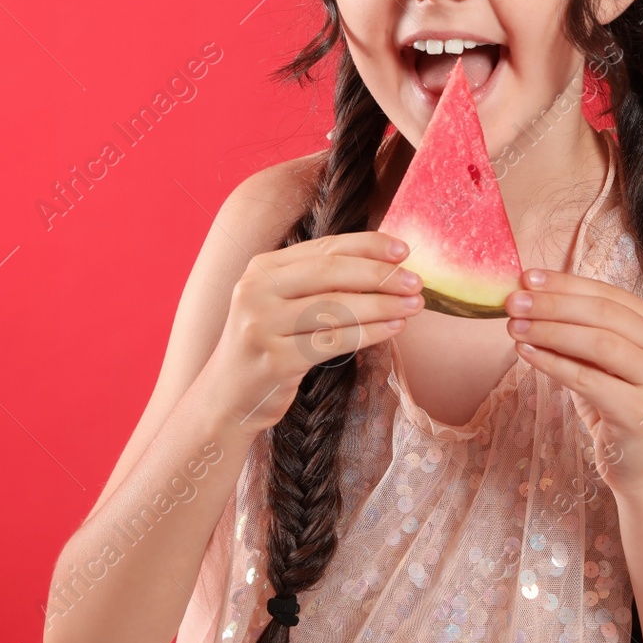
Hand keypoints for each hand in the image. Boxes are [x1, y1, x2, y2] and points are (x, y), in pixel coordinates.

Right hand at [203, 231, 426, 436]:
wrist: (226, 396)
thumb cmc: (267, 345)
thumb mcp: (281, 303)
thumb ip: (317, 281)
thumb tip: (383, 264)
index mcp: (262, 268)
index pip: (324, 248)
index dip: (368, 246)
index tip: (404, 250)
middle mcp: (256, 290)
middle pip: (331, 273)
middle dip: (379, 275)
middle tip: (416, 282)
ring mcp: (262, 325)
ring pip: (335, 308)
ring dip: (382, 305)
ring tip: (413, 306)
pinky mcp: (275, 359)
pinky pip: (333, 342)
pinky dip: (369, 333)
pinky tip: (393, 329)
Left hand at [505, 268, 642, 496]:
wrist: (640, 462)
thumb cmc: (613, 402)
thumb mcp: (598, 359)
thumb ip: (577, 327)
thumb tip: (529, 293)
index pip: (607, 294)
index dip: (565, 284)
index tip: (526, 276)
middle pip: (602, 314)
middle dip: (553, 304)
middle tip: (513, 301)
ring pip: (598, 343)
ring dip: (549, 331)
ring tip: (514, 326)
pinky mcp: (640, 411)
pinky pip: (587, 380)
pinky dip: (552, 363)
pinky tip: (525, 353)